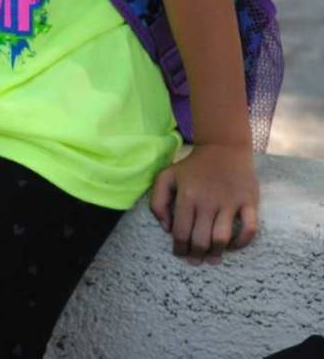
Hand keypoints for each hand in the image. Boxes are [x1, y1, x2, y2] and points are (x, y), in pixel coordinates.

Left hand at [150, 143, 258, 264]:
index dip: (179, 249)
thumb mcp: (167, 176)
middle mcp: (208, 200)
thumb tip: (166, 228)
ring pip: (222, 239)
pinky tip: (232, 245)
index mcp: (187, 195)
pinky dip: (242, 243)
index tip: (180, 254)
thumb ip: (157, 201)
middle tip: (196, 260)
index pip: (181, 233)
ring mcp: (230, 201)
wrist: (223, 147)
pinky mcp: (249, 201)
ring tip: (212, 258)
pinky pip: (249, 229)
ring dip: (216, 254)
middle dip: (196, 256)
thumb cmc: (193, 166)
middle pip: (201, 240)